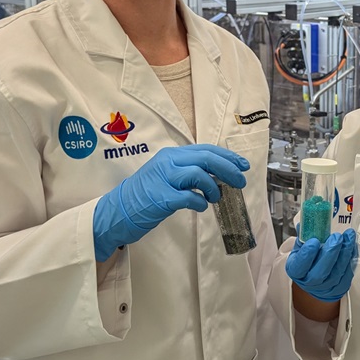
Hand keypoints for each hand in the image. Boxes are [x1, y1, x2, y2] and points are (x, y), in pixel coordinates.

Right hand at [93, 144, 248, 261]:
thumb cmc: (145, 194)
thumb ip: (189, 171)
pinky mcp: (161, 198)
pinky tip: (201, 207)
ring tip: (215, 198)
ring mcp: (163, 179)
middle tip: (240, 181)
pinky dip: (200, 202)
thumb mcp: (167, 174)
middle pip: (206, 158)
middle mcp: (168, 162)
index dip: (227, 157)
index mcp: (171, 154)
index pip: (206, 149)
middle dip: (228, 169)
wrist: (117, 210)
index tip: (242, 165)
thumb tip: (219, 174)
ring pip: (199, 174)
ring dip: (213, 187)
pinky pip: (189, 197)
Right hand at [286, 228, 356, 302]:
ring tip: (349, 236)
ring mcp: (325, 288)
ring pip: (336, 273)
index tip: (314, 241)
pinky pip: (347, 275)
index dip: (307, 254)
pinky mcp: (340, 289)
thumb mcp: (301, 246)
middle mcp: (309, 282)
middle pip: (320, 273)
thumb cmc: (308, 258)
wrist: (315, 277)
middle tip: (337, 237)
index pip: (299, 266)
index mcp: (296, 271)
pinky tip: (352, 246)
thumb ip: (304, 234)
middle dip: (330, 253)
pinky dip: (351, 259)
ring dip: (345, 253)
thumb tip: (307, 219)